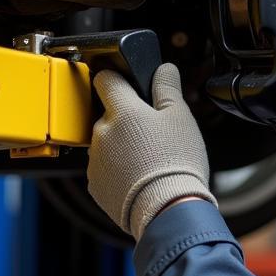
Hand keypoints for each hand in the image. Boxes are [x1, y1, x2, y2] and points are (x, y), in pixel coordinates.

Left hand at [87, 62, 216, 239]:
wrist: (166, 208)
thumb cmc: (176, 161)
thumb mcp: (180, 117)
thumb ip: (168, 88)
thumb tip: (164, 68)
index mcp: (122, 111)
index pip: (106, 79)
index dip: (117, 78)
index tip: (127, 84)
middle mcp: (101, 132)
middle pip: (110, 115)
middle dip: (127, 119)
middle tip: (153, 133)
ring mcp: (95, 160)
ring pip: (107, 142)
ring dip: (122, 145)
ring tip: (149, 159)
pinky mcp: (95, 185)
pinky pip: (105, 168)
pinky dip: (118, 169)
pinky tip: (140, 175)